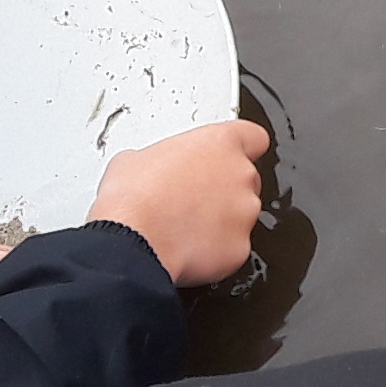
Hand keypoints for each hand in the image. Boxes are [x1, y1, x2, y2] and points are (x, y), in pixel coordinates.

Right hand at [85, 119, 269, 285]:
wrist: (132, 242)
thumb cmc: (133, 198)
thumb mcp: (136, 158)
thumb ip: (162, 157)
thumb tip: (152, 169)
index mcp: (221, 143)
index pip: (253, 137)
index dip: (241, 148)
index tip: (227, 157)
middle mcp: (241, 175)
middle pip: (245, 179)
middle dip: (224, 189)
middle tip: (192, 198)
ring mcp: (245, 213)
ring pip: (241, 215)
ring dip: (220, 220)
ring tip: (184, 226)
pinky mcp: (240, 247)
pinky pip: (232, 246)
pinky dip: (215, 249)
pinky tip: (187, 247)